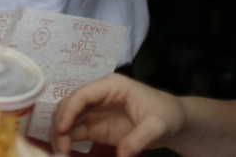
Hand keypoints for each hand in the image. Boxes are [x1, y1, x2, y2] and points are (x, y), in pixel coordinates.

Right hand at [50, 73, 185, 156]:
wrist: (174, 122)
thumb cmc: (167, 115)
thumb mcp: (157, 126)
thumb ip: (138, 139)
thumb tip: (121, 155)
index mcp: (111, 86)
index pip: (83, 94)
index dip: (69, 110)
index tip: (62, 130)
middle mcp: (99, 96)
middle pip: (70, 105)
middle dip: (61, 124)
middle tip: (60, 147)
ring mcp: (96, 112)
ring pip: (69, 119)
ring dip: (61, 133)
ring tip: (60, 151)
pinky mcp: (96, 127)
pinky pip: (76, 132)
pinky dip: (68, 141)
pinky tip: (65, 151)